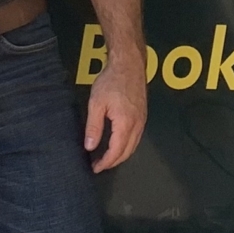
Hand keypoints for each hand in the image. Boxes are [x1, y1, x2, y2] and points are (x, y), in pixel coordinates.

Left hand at [83, 56, 146, 172]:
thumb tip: (90, 146)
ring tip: (106, 158)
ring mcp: (142, 120)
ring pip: (133, 146)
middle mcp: (137, 125)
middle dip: (113, 162)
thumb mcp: (96, 103)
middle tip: (99, 165)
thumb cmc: (111, 81)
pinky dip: (127, 146)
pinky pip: (136, 137)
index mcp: (125, 124)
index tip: (95, 168)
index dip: (105, 162)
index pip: (116, 151)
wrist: (129, 64)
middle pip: (127, 152)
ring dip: (121, 155)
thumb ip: (94, 127)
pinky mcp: (143, 115)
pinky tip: (117, 144)